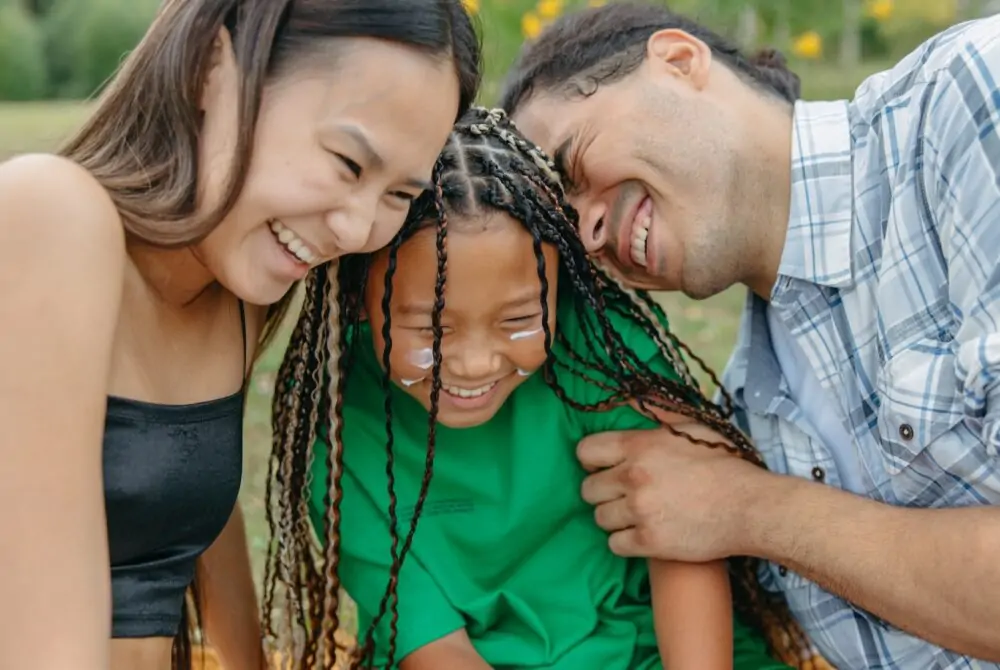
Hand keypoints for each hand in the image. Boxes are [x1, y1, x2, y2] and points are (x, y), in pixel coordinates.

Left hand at [577, 422, 770, 561]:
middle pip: (588, 489)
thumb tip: (626, 399)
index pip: (585, 451)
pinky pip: (614, 544)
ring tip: (639, 515)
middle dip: (603, 492)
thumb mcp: (691, 426)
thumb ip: (657, 415)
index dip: (591, 461)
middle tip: (624, 495)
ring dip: (616, 518)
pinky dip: (626, 542)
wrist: (750, 506)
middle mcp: (632, 476)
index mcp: (639, 446)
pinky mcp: (649, 541)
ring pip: (600, 518)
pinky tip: (643, 534)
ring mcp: (639, 511)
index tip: (603, 468)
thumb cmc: (724, 464)